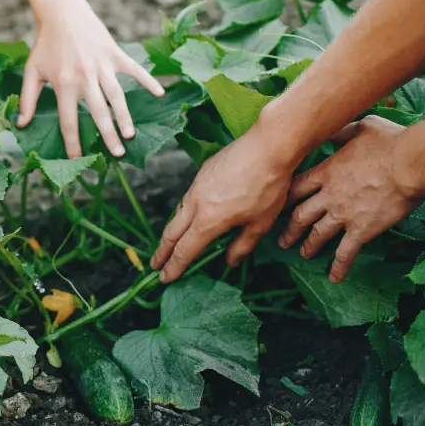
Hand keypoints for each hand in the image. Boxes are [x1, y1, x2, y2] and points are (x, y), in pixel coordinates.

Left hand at [16, 0, 164, 158]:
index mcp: (63, 84)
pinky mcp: (114, 53)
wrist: (61, 12)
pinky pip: (134, 69)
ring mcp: (102, 65)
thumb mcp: (32, 71)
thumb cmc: (45, 45)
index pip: (69, 121)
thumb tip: (21, 124)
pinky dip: (147, 80)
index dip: (73, 142)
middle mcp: (84, 76)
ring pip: (116, 95)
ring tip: (130, 134)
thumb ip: (27, 99)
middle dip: (108, 135)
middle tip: (118, 154)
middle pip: (98, 113)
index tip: (78, 158)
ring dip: (124, 116)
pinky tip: (159, 93)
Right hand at [150, 125, 294, 282]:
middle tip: (155, 266)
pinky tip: (191, 216)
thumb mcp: (261, 222)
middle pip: (171, 233)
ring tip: (171, 244)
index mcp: (209, 221)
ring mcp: (196, 187)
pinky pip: (187, 199)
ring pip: (178, 214)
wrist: (268, 146)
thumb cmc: (269, 186)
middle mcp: (196, 205)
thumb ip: (242, 245)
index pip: (185, 250)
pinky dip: (184, 214)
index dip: (174, 267)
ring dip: (172, 232)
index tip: (165, 278)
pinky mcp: (201, 174)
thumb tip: (230, 261)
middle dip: (162, 252)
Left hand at [278, 115, 418, 282]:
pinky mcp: (361, 230)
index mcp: (326, 172)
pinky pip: (345, 252)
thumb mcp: (360, 128)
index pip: (296, 188)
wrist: (408, 164)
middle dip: (289, 229)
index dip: (284, 199)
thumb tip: (331, 129)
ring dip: (308, 245)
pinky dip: (338, 266)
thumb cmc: (389, 143)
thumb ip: (341, 132)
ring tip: (302, 254)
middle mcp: (328, 196)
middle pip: (300, 215)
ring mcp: (343, 214)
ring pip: (318, 234)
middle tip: (282, 240)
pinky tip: (334, 278)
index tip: (276, 207)